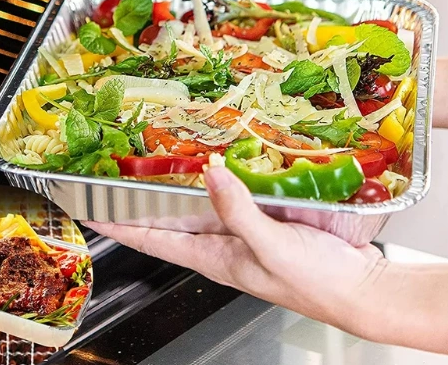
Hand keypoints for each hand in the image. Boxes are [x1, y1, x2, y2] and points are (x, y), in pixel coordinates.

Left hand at [83, 166, 384, 328]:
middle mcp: (220, 244)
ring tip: (152, 160)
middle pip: (167, 219)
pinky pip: (232, 195)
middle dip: (138, 199)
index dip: (117, 225)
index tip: (88, 210)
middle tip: (114, 171)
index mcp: (212, 257)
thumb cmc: (316, 283)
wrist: (358, 287)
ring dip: (175, 185)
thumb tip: (210, 175)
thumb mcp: (271, 248)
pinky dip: (219, 179)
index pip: (150, 240)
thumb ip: (238, 212)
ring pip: (198, 204)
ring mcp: (241, 230)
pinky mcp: (263, 219)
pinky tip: (216, 163)